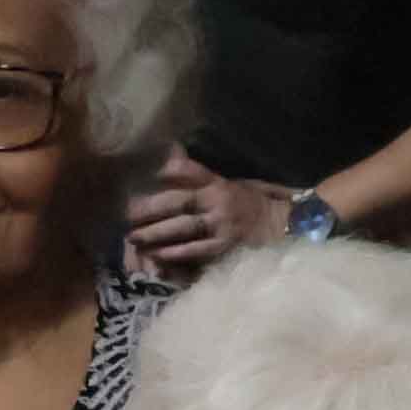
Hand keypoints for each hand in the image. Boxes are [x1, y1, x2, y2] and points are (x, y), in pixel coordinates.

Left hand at [128, 162, 291, 273]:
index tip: (147, 171)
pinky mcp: (226, 246)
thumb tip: (169, 154)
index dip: (169, 170)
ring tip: (133, 237)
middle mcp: (218, 201)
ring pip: (184, 228)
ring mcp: (222, 225)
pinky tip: (156, 255)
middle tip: (125, 215)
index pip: (190, 172)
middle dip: (150, 208)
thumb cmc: (251, 202)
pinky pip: (197, 250)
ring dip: (156, 233)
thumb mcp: (230, 182)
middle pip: (179, 202)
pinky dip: (175, 253)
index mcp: (218, 183)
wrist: (285, 224)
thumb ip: (199, 175)